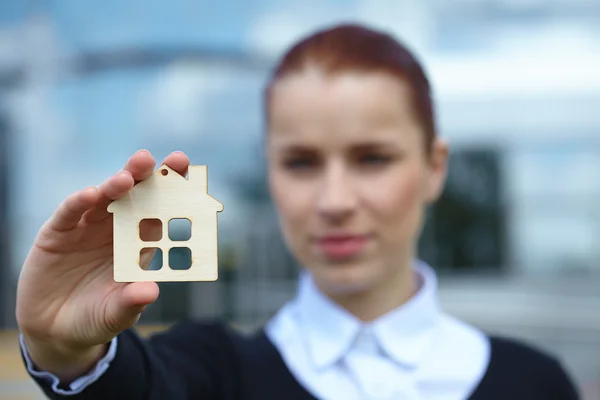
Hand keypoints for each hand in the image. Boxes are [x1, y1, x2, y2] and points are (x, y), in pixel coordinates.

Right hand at [15, 150, 189, 375]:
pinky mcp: (58, 232)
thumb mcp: (114, 314)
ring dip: (116, 185)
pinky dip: (79, 202)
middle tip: (160, 160)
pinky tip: (90, 195)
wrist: (55, 329)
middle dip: (147, 176)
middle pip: (136, 196)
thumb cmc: (95, 318)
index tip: (187, 171)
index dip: (173, 191)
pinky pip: (70, 212)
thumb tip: (151, 291)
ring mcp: (87, 227)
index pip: (161, 212)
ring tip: (128, 177)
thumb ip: (130, 303)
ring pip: (105, 198)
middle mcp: (117, 229)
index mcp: (140, 243)